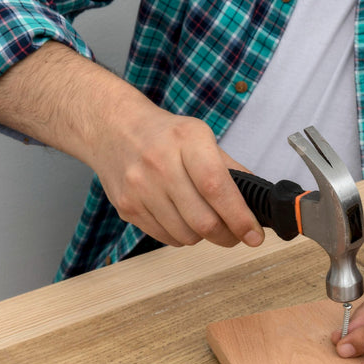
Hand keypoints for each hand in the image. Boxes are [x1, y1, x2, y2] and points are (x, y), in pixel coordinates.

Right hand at [0, 42, 264, 248]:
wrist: (105, 125)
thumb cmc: (158, 130)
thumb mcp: (200, 138)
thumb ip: (229, 168)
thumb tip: (258, 198)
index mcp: (185, 142)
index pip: (220, 188)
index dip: (241, 218)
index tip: (255, 235)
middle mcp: (160, 165)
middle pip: (203, 221)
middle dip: (224, 234)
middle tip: (234, 234)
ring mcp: (138, 189)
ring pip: (184, 235)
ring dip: (202, 238)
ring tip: (206, 225)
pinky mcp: (126, 208)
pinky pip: (163, 237)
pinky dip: (178, 236)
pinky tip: (177, 219)